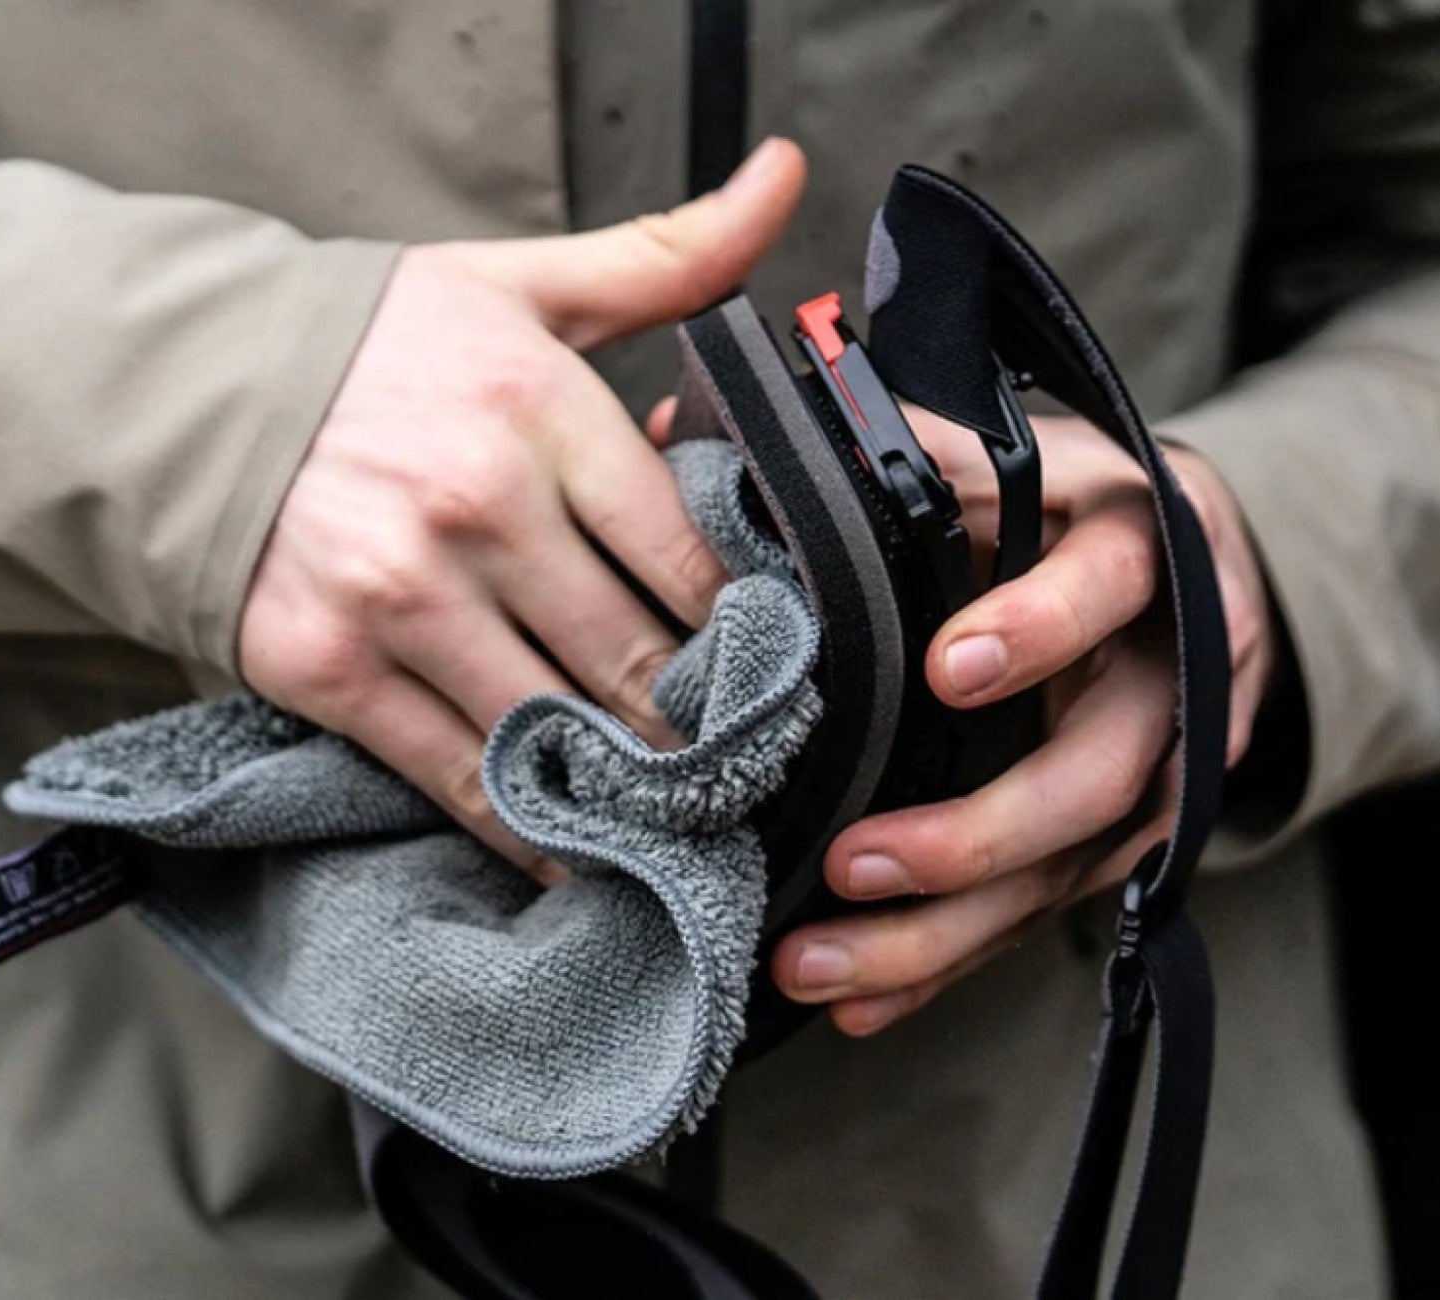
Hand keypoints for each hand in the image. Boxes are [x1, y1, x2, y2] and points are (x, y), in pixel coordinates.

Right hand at [240, 139, 808, 866]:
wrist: (179, 392)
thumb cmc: (371, 345)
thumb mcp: (516, 286)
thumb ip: (663, 259)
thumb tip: (785, 179)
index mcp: (540, 410)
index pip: (688, 554)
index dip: (751, 631)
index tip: (779, 675)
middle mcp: (476, 507)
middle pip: (637, 658)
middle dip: (704, 726)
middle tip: (752, 769)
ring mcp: (398, 597)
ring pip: (558, 729)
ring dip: (632, 789)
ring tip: (685, 821)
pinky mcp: (330, 668)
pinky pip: (457, 775)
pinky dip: (526, 828)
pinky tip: (575, 855)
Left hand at [771, 412, 1273, 1034]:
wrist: (1184, 573)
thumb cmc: (1067, 505)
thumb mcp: (1007, 454)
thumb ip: (884, 446)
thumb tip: (680, 427)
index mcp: (1144, 549)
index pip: (1110, 585)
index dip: (1039, 627)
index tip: (947, 670)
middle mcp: (1174, 674)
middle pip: (1096, 774)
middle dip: (975, 832)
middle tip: (851, 863)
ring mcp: (1159, 776)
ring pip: (1063, 874)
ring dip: (938, 931)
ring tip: (813, 959)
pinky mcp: (1125, 844)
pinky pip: (1039, 916)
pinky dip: (948, 963)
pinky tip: (860, 1004)